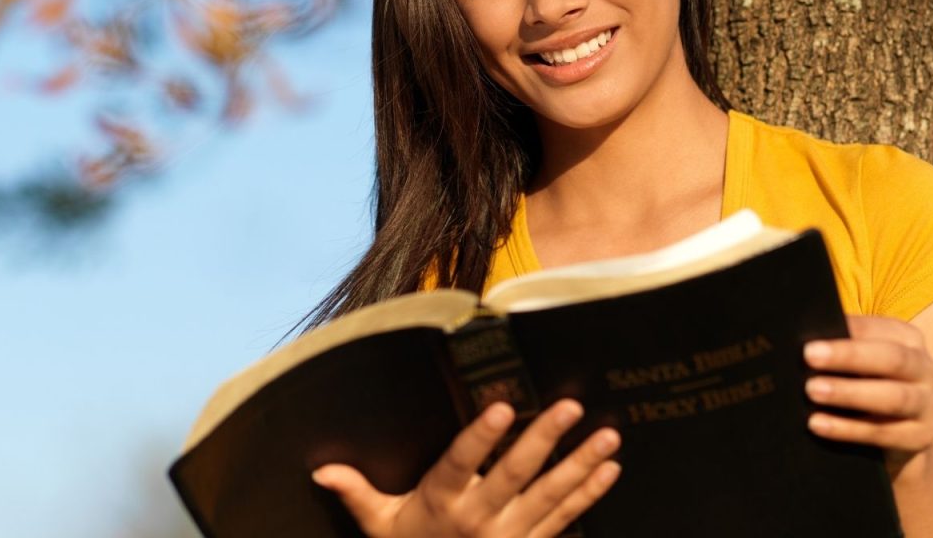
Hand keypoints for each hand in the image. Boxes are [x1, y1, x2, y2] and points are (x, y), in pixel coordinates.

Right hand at [311, 399, 620, 537]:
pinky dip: (589, 495)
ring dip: (581, 465)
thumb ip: (356, 492)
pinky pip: (565, 519)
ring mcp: (510, 536)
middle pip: (514, 475)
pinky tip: (611, 469)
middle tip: (569, 407)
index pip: (461, 464)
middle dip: (544, 440)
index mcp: (440, 503)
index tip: (502, 407)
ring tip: (608, 436)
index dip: (480, 437)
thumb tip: (321, 469)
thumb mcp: (380, 526)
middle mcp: (478, 519)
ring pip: (550, 496)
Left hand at [803, 315, 932, 477]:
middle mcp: (924, 368)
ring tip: (811, 390)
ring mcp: (928, 404)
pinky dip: (848, 429)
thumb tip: (793, 333)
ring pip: (892, 397)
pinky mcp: (921, 438)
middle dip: (849, 356)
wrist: (897, 439)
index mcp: (907, 339)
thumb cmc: (865, 385)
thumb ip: (838, 347)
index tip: (814, 333)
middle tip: (808, 355)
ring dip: (849, 393)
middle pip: (891, 359)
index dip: (848, 330)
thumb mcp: (858, 364)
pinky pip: (883, 433)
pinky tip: (817, 424)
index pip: (879, 329)